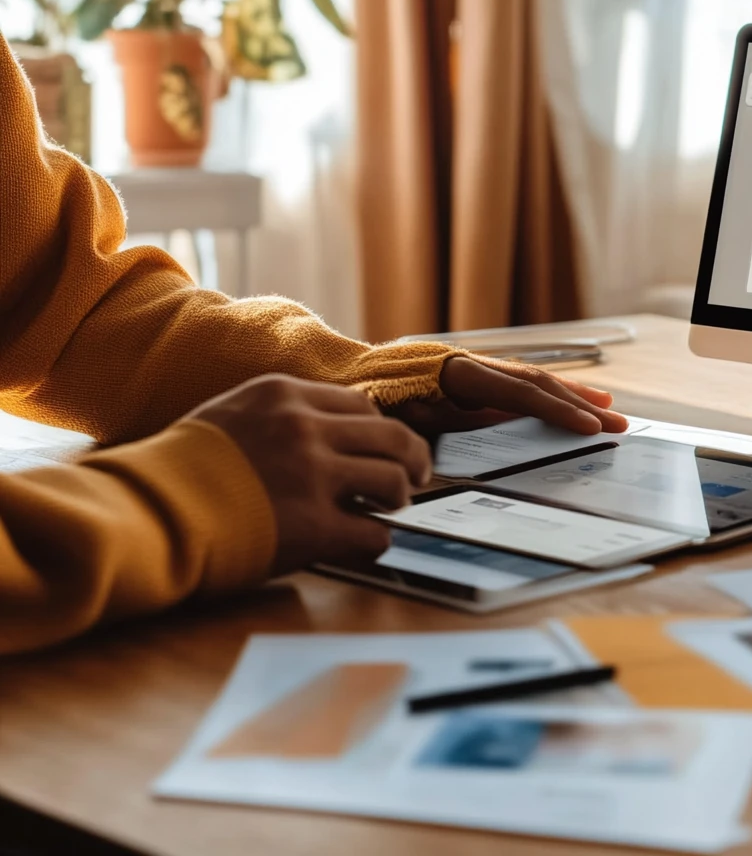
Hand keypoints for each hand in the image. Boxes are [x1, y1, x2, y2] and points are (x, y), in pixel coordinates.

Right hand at [187, 375, 431, 575]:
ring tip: (386, 508)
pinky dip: (375, 540)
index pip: (361, 406)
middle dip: (413, 459)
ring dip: (397, 497)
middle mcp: (306, 428)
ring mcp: (314, 476)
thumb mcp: (230, 415)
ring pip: (394, 479)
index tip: (385, 446)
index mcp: (285, 396)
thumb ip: (279, 416)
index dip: (379, 430)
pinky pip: (374, 533)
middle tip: (416, 476)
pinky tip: (361, 542)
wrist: (148, 513)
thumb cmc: (178, 471)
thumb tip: (325, 432)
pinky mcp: (316, 526)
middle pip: (393, 436)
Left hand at [392, 355, 628, 438]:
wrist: (356, 372)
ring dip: (576, 397)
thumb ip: (432, 426)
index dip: (556, 411)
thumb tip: (467, 441)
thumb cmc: (372, 397)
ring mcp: (483, 370)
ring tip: (610, 409)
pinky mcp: (483, 380)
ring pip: (538, 382)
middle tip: (618, 425)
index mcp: (459, 373)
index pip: (519, 392)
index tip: (587, 427)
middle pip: (538, 384)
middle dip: (580, 406)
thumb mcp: (396, 414)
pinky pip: (527, 387)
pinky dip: (556, 395)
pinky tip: (580, 401)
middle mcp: (478, 365)